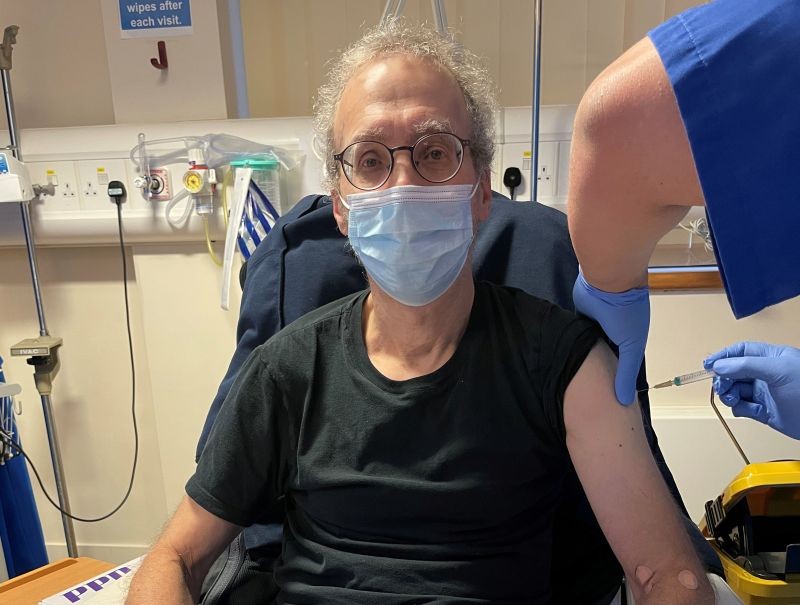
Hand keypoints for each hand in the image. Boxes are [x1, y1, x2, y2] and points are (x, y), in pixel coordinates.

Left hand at [572, 270, 649, 404]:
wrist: (608, 280)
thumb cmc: (625, 312)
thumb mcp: (631, 347)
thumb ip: (625, 373)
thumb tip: (624, 400)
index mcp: (628, 341)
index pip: (620, 365)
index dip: (613, 380)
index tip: (605, 398)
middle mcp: (612, 333)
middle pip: (602, 356)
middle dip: (595, 369)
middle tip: (583, 392)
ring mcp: (596, 324)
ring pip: (587, 344)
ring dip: (581, 354)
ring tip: (568, 377)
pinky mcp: (580, 314)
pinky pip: (575, 331)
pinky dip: (571, 340)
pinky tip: (562, 354)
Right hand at [704, 342, 799, 439]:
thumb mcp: (778, 371)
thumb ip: (746, 365)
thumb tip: (719, 366)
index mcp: (772, 357)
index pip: (741, 351)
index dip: (724, 356)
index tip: (709, 365)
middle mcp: (766, 373)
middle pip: (734, 370)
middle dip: (724, 378)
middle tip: (721, 387)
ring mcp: (764, 392)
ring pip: (735, 389)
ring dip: (729, 394)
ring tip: (732, 400)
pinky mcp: (764, 411)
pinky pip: (742, 407)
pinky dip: (741, 408)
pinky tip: (750, 410)